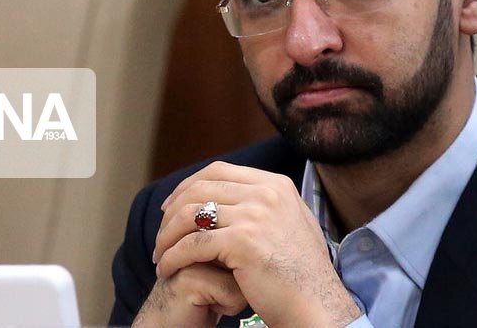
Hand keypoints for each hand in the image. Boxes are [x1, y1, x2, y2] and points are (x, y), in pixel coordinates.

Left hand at [153, 161, 360, 326]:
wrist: (316, 306)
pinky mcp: (242, 242)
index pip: (219, 171)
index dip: (188, 186)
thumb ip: (266, 205)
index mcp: (276, 185)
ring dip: (167, 235)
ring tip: (160, 255)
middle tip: (160, 233)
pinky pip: (192, 245)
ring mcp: (255, 215)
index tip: (171, 206)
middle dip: (172, 210)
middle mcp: (266, 193)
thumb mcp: (291, 223)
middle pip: (201, 188)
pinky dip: (173, 257)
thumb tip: (235, 194)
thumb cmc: (302, 274)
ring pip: (190, 215)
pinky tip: (166, 269)